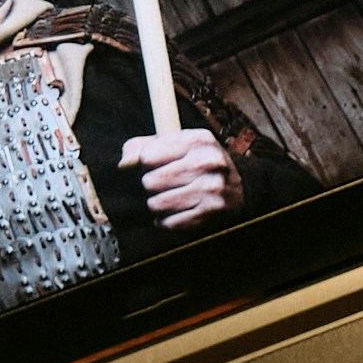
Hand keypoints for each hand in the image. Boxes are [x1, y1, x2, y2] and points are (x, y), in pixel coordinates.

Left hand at [116, 127, 241, 225]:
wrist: (238, 187)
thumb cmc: (197, 163)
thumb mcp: (174, 145)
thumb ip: (142, 147)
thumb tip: (124, 164)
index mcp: (197, 139)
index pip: (147, 156)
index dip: (146, 164)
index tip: (155, 166)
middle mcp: (208, 161)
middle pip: (150, 181)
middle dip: (152, 186)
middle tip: (165, 185)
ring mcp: (212, 188)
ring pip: (157, 204)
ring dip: (158, 205)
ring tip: (171, 199)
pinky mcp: (212, 211)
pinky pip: (170, 222)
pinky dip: (168, 221)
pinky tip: (177, 213)